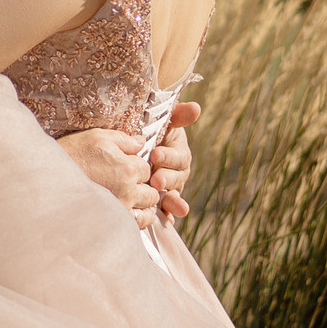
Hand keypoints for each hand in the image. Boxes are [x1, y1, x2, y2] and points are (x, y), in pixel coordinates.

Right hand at [57, 127, 160, 229]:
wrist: (49, 178)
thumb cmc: (71, 155)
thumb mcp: (97, 137)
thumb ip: (124, 139)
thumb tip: (141, 142)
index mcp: (127, 167)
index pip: (147, 169)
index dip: (138, 166)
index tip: (126, 167)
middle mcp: (127, 190)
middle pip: (152, 191)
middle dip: (143, 186)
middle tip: (129, 184)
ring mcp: (121, 208)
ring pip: (148, 209)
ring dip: (143, 203)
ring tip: (130, 198)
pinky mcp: (112, 221)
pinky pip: (137, 223)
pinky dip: (138, 218)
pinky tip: (128, 211)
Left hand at [148, 100, 199, 225]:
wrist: (130, 149)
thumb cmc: (147, 133)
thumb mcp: (162, 122)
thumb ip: (177, 116)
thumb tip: (196, 108)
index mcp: (179, 153)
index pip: (179, 157)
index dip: (169, 157)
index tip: (156, 155)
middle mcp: (177, 172)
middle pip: (177, 178)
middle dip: (167, 178)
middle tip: (156, 179)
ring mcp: (169, 187)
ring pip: (173, 195)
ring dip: (173, 200)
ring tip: (168, 202)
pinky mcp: (160, 201)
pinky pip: (166, 209)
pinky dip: (168, 214)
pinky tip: (167, 219)